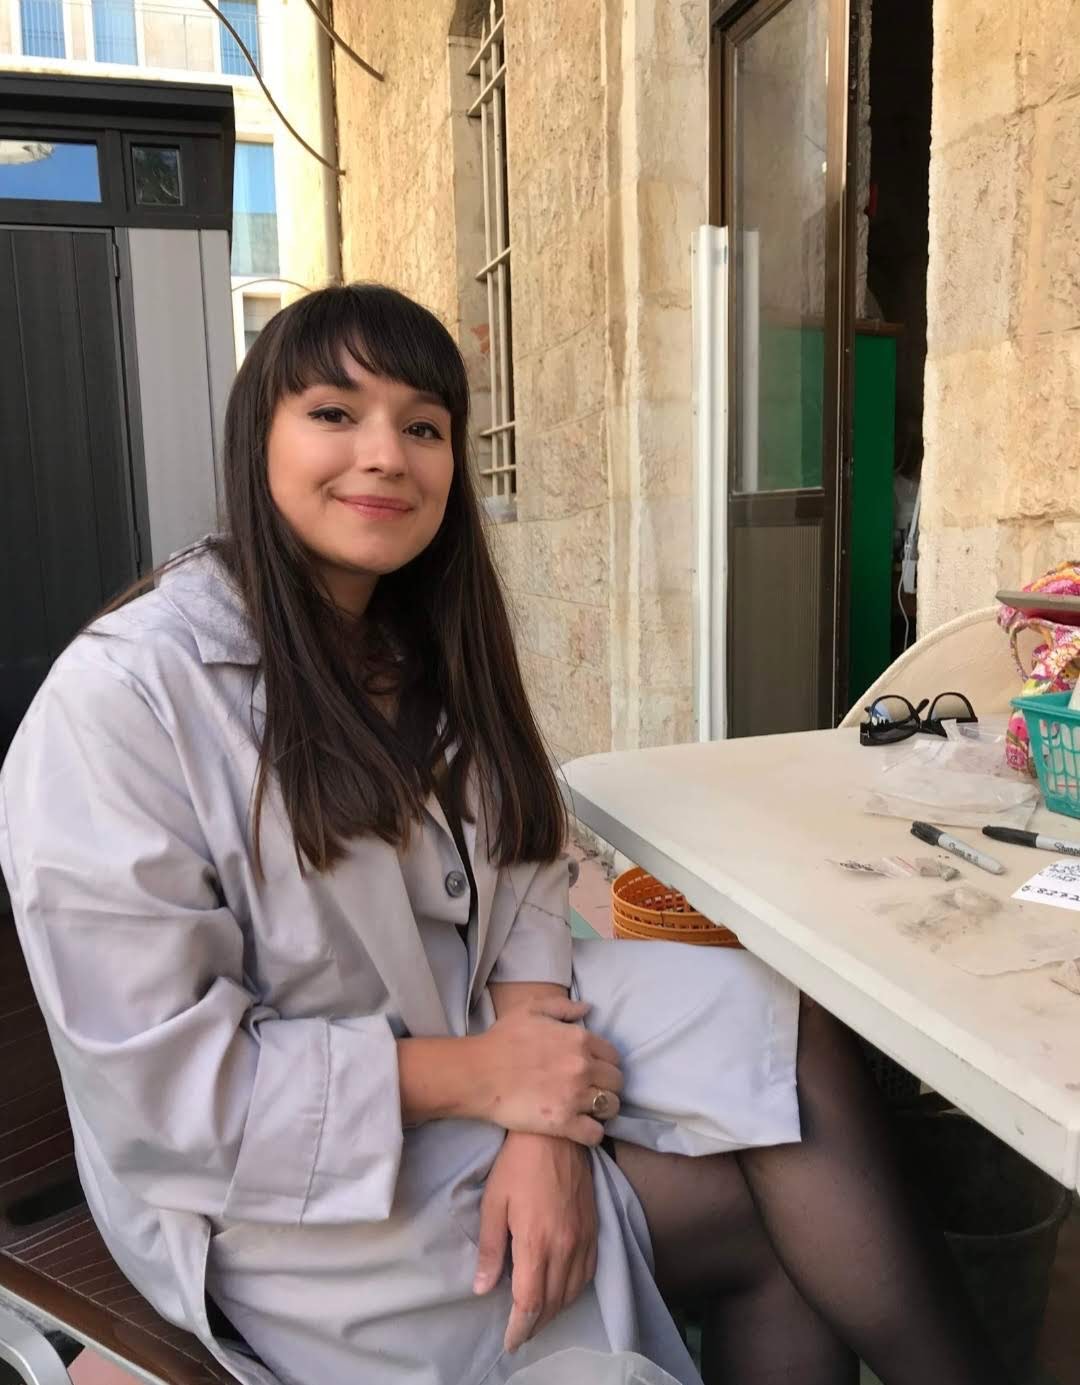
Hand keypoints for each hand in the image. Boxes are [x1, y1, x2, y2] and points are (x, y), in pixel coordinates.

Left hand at [473, 1132, 598, 1353]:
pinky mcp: (594, 1227)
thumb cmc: (518, 1164)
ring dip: (555, 1310)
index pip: (531, 1302)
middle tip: (520, 1333)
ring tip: (537, 1317)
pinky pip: (588, 1272)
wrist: (557, 1133)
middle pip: (552, 1302)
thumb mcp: (494, 1202)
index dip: (520, 1327)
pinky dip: (575, 1290)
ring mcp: (583, 1238)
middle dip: (535, 1324)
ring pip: (573, 1291)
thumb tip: (483, 1288)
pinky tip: (563, 1290)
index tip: (510, 1341)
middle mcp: (565, 1247)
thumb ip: (491, 1248)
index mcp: (537, 1243)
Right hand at [476, 996, 622, 1145]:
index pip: (614, 1056)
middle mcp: (583, 1066)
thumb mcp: (530, 1009)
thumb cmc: (501, 1040)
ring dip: (603, 1109)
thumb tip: (588, 1008)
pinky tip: (581, 1128)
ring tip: (589, 1110)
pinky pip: (595, 1133)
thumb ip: (563, 1007)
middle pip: (617, 1082)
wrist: (478, 1074)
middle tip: (593, 1091)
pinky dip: (592, 1133)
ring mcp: (575, 1095)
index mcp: (579, 1039)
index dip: (606, 1064)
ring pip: (611, 1107)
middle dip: (608, 1086)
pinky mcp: (563, 1122)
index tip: (596, 1071)